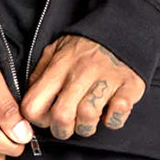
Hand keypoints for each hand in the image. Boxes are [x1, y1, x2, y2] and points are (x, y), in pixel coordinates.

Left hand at [20, 34, 145, 139]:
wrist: (123, 29)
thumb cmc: (86, 47)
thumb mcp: (56, 50)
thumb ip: (41, 74)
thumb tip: (29, 101)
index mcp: (59, 65)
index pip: (33, 104)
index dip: (38, 119)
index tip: (47, 118)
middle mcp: (81, 71)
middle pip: (61, 115)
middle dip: (62, 130)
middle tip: (69, 126)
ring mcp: (106, 78)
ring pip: (88, 117)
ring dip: (87, 127)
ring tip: (89, 119)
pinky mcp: (130, 85)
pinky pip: (117, 115)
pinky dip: (112, 120)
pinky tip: (109, 112)